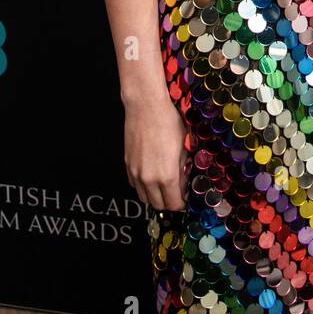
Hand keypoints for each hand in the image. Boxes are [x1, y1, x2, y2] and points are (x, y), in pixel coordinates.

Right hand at [124, 95, 189, 211]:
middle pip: (158, 205)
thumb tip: (183, 182)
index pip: (173, 204)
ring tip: (164, 186)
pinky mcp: (127, 165)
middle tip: (177, 193)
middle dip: (169, 202)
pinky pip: (134, 185)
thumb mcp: (184, 147)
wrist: (146, 107)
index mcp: (167, 176)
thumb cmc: (168, 123)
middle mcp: (149, 179)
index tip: (185, 199)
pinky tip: (151, 177)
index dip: (181, 204)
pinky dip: (143, 187)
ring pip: (144, 198)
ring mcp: (135, 173)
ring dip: (155, 197)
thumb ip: (183, 169)